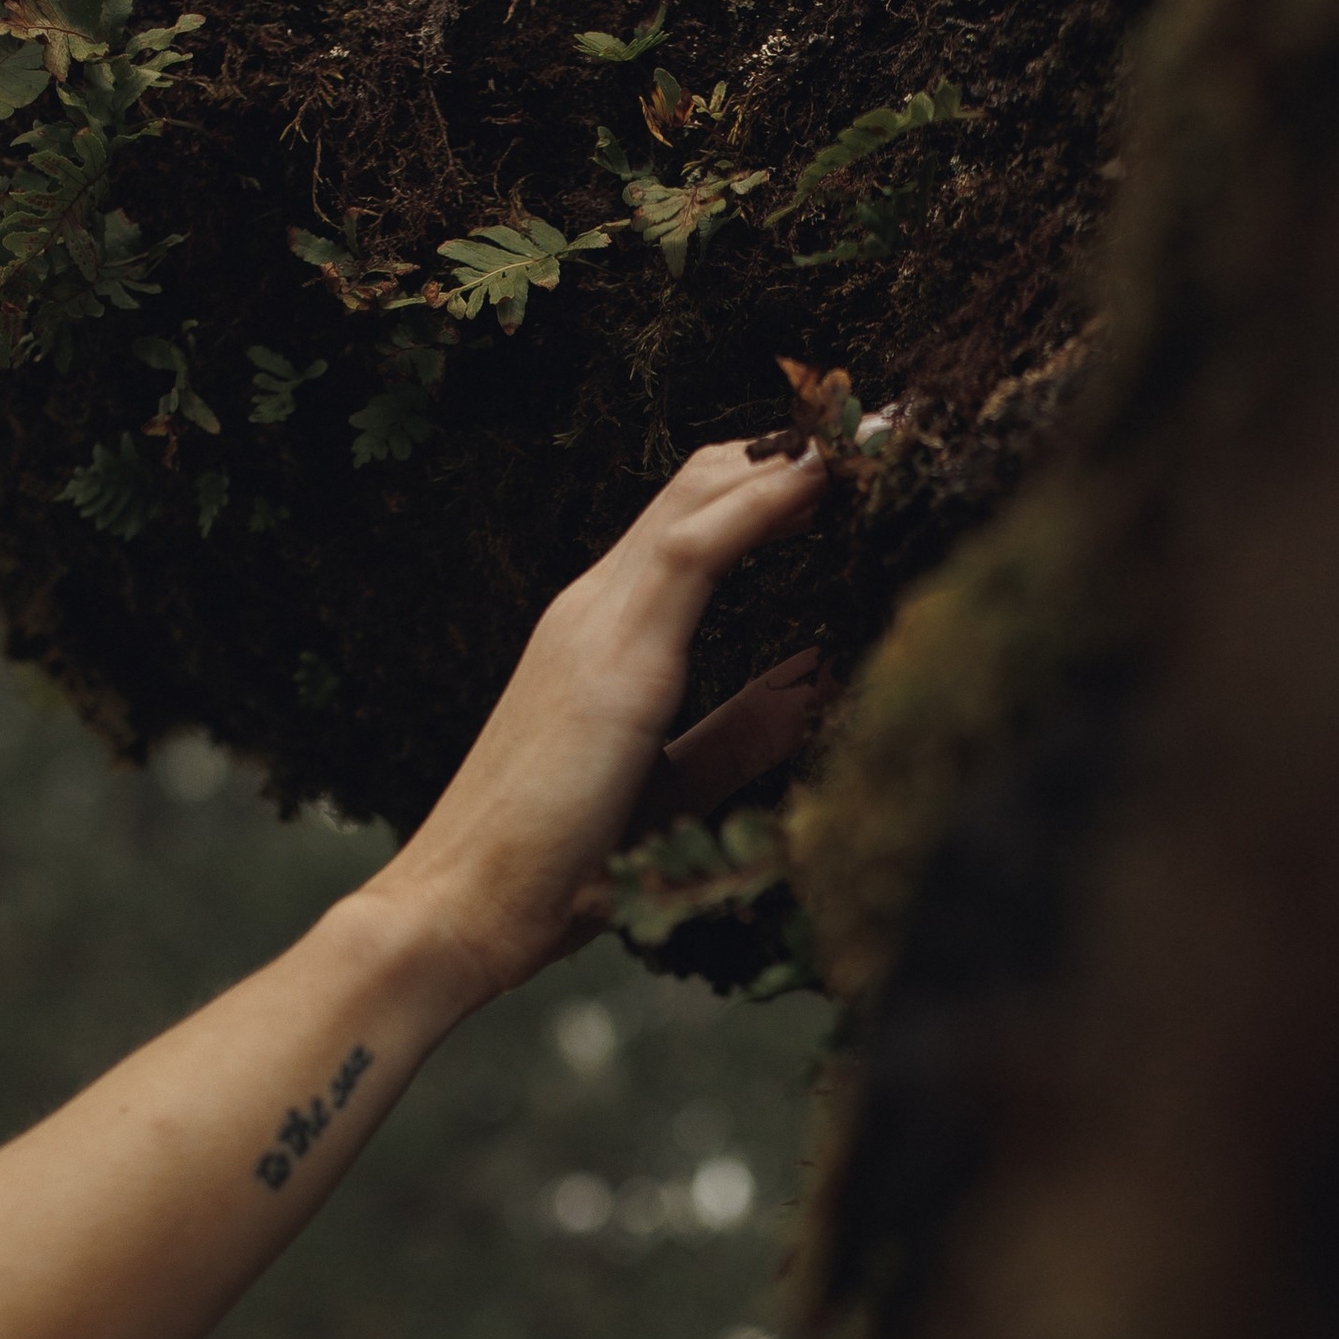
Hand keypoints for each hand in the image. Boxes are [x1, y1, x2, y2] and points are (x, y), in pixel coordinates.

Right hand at [367, 432, 828, 1003]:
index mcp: (601, 634)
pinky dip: (763, 502)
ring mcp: (595, 621)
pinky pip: (694, 546)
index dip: (766, 487)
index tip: (844, 468)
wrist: (461, 908)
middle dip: (789, 453)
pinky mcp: (611, 655)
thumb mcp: (667, 789)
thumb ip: (733, 736)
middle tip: (877, 430)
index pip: (689, 524)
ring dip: (787, 459)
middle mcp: (594, 607)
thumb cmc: (553, 868)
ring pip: (698, 497)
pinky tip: (821, 477)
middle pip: (697, 488)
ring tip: (867, 432)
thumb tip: (808, 692)